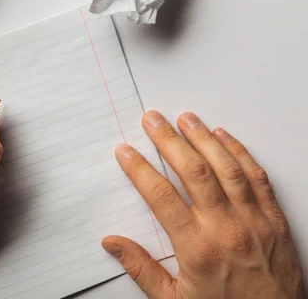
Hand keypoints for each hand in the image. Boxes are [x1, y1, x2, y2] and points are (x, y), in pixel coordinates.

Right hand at [102, 111, 303, 298]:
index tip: (126, 152)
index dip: (139, 169)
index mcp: (197, 248)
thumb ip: (141, 269)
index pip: (161, 196)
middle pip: (193, 171)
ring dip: (203, 138)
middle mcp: (226, 228)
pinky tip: (224, 136)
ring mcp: (254, 220)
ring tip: (185, 117)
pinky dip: (240, 152)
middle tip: (152, 119)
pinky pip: (257, 177)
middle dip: (168, 140)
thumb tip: (112, 243)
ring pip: (226, 167)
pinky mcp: (274, 219)